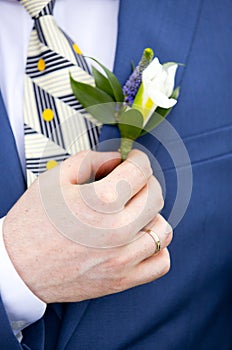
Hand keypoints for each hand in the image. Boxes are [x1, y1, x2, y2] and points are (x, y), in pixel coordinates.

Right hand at [3, 150, 171, 302]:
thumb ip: (91, 160)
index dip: (138, 159)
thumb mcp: (55, 179)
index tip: (134, 160)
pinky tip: (140, 238)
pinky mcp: (122, 280)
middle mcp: (116, 232)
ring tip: (135, 211)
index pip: (141, 170)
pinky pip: (161, 262)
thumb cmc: (32, 225)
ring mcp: (122, 259)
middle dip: (146, 182)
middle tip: (133, 182)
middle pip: (156, 196)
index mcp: (100, 203)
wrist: (17, 267)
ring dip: (152, 214)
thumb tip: (116, 158)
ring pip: (163, 228)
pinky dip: (157, 247)